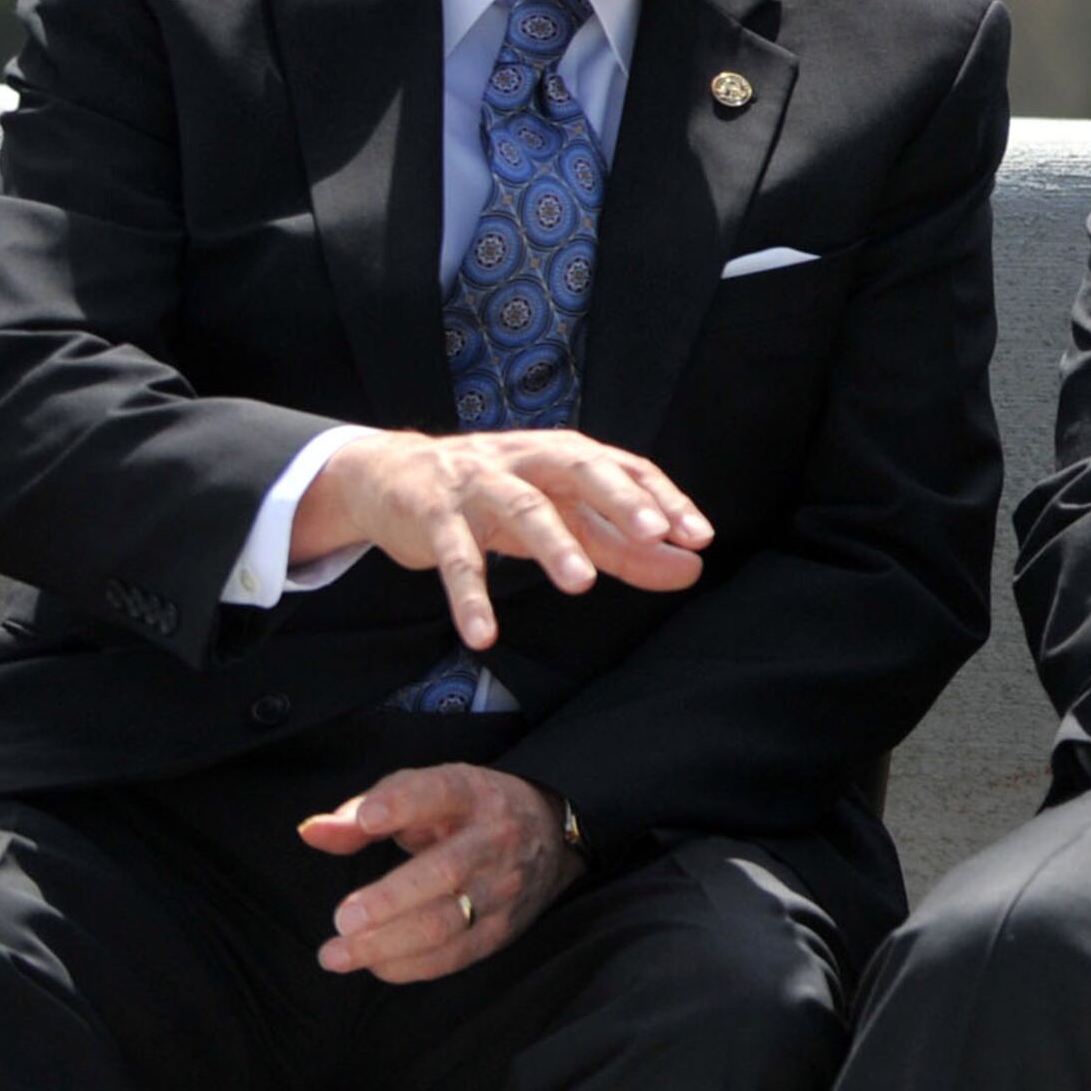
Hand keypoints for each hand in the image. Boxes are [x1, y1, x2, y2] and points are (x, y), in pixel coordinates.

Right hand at [295, 429, 712, 648]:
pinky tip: (484, 635)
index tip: (699, 537)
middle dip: (620, 500)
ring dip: (553, 544)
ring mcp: (479, 484)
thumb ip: (623, 545)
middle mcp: (527, 460)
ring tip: (581, 583)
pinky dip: (470, 597)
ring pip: (522, 508)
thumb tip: (692, 568)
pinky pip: (456, 558)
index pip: (626, 467)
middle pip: (581, 469)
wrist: (391, 475)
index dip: (664, 499)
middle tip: (655, 535)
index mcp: (565, 456)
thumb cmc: (495, 496)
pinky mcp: (433, 515)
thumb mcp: (562, 515)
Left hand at [297, 764, 582, 981]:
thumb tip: (311, 832)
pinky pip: (456, 955)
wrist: (550, 835)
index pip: (440, 792)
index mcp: (471, 794)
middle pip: (446, 871)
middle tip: (341, 919)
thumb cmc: (466, 813)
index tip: (366, 820)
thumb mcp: (424, 794)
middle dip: (390, 899)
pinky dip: (410, 965)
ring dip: (388, 944)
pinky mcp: (503, 927)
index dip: (402, 804)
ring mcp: (503, 887)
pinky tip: (373, 964)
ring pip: (448, 923)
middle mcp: (494, 838)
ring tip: (336, 954)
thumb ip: (364, 812)